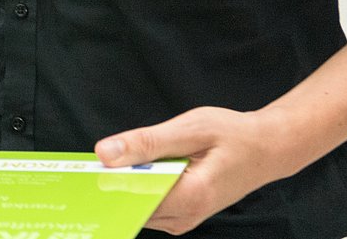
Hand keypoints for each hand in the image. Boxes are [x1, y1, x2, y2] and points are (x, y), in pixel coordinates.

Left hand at [95, 106, 292, 233]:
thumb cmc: (232, 134)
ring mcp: (184, 219)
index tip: (80, 175)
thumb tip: (103, 154)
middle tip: (82, 167)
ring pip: (138, 207)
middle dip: (109, 186)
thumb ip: (146, 142)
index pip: (133, 200)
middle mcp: (186, 216)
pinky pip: (149, 204)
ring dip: (121, 187)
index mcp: (190, 196)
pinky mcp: (182, 213)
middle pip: (132, 206)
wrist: (267, 148)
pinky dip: (136, 187)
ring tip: (100, 165)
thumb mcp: (190, 128)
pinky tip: (125, 168)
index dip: (105, 186)